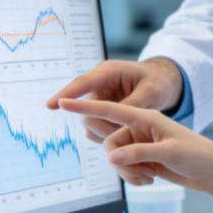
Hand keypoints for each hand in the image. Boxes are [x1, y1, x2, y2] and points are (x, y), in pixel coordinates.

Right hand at [46, 57, 183, 143]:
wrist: (162, 83)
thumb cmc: (157, 82)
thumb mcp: (151, 91)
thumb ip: (133, 104)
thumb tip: (112, 118)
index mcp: (109, 72)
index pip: (83, 83)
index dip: (67, 94)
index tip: (51, 105)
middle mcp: (99, 85)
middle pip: (86, 111)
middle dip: (101, 127)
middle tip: (124, 137)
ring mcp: (98, 99)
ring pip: (90, 123)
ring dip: (106, 134)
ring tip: (130, 138)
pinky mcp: (101, 112)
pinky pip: (96, 129)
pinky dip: (108, 137)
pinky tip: (125, 140)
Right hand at [56, 99, 212, 209]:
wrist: (211, 171)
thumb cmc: (197, 154)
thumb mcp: (170, 152)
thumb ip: (139, 153)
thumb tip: (110, 157)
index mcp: (145, 116)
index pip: (109, 109)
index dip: (83, 105)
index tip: (60, 102)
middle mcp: (138, 127)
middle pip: (108, 142)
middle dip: (119, 160)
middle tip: (144, 170)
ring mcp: (138, 143)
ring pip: (114, 158)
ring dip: (127, 171)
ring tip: (150, 176)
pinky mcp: (140, 157)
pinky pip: (122, 167)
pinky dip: (132, 176)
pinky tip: (150, 179)